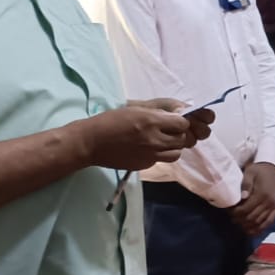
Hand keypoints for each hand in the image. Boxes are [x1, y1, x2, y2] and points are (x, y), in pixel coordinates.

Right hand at [79, 101, 209, 170]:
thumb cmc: (110, 121)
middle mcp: (154, 140)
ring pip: (176, 154)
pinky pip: (161, 160)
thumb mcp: (135, 110)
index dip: (181, 123)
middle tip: (169, 132)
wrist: (92, 142)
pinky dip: (160, 155)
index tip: (174, 122)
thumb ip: (157, 114)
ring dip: (172, 147)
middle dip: (179, 135)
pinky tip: (148, 149)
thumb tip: (175, 117)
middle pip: (182, 140)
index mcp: (152, 121)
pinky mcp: (144, 165)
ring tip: (162, 142)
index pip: (182, 124)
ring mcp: (150, 155)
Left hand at [230, 162, 274, 235]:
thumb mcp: (250, 172)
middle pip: (252, 217)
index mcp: (262, 193)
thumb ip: (246, 184)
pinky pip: (269, 222)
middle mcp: (269, 202)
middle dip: (240, 220)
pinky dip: (260, 229)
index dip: (236, 213)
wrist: (272, 168)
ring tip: (240, 225)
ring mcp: (274, 206)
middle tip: (232, 219)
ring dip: (248, 226)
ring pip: (260, 222)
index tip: (229, 212)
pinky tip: (252, 232)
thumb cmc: (258, 170)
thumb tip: (243, 196)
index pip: (246, 209)